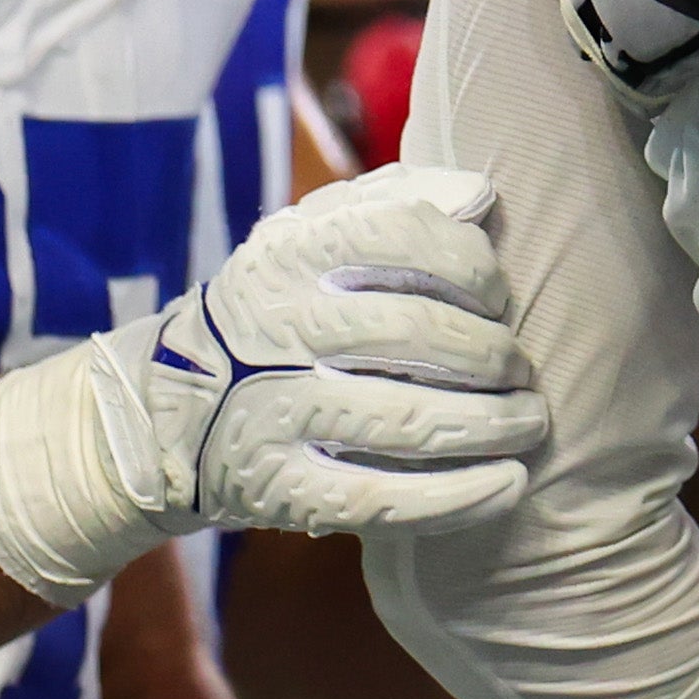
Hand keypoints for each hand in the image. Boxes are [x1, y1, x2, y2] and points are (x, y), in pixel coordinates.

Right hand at [124, 166, 542, 534]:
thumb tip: (480, 198)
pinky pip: (382, 500)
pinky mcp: (279, 488)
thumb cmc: (278, 308)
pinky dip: (458, 498)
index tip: (498, 297)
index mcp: (291, 252)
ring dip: (491, 425)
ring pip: (409, 420)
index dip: (472, 267)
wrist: (168, 410)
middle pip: (417, 334)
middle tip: (523, 372)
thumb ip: (399, 199)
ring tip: (530, 423)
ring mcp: (274, 413)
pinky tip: (509, 485)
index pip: (403, 236)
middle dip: (494, 355)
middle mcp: (279, 327)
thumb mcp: (313, 234)